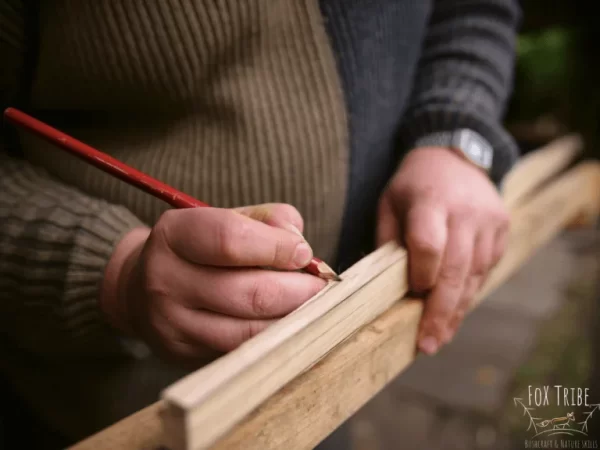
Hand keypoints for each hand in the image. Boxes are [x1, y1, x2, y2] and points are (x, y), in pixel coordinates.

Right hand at [100, 204, 326, 363]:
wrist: (140, 288)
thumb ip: (268, 220)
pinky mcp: (184, 354)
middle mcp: (166, 281)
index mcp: (174, 235)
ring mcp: (172, 324)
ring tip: (311, 306)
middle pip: (249, 293)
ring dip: (291, 319)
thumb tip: (300, 244)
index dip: (278, 247)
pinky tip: (287, 325)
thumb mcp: (225, 217)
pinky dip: (272, 339)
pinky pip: (241, 351)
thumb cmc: (197, 248)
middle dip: (297, 290)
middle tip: (320, 286)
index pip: (232, 240)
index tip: (304, 253)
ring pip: (249, 331)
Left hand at [377, 147, 509, 354]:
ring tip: (438, 338)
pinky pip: (486, 270)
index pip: (428, 245)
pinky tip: (454, 313)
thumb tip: (386, 286)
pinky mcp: (502, 230)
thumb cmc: (414, 185)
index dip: (420, 275)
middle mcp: (466, 213)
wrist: (455, 156)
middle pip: (455, 270)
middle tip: (427, 344)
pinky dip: (469, 293)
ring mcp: (489, 222)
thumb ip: (388, 240)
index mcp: (431, 202)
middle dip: (440, 312)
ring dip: (456, 310)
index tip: (410, 296)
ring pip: (474, 276)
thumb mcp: (389, 203)